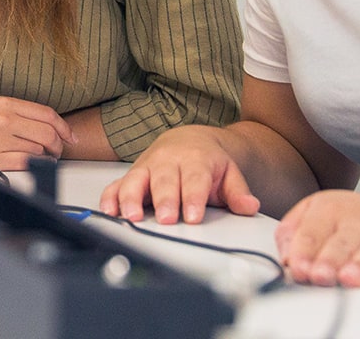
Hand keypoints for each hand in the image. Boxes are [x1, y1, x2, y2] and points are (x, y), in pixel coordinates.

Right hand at [0, 97, 75, 170]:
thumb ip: (22, 113)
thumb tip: (51, 126)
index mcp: (6, 104)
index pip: (47, 114)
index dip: (64, 127)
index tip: (70, 136)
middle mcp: (4, 120)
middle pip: (47, 133)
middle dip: (59, 145)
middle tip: (58, 149)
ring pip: (39, 150)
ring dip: (48, 156)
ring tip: (45, 157)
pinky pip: (26, 163)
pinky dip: (38, 165)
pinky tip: (37, 164)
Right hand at [99, 124, 260, 223]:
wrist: (189, 141)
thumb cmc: (207, 162)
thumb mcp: (229, 174)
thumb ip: (238, 192)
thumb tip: (249, 206)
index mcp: (194, 159)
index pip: (194, 179)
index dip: (193, 197)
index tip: (194, 217)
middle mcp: (168, 161)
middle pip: (164, 180)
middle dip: (164, 200)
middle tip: (166, 219)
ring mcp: (147, 166)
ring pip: (136, 180)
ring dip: (132, 199)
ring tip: (133, 216)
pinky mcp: (132, 175)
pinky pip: (117, 184)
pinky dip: (111, 197)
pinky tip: (109, 211)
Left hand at [275, 189, 359, 286]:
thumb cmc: (358, 221)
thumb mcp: (319, 213)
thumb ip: (294, 232)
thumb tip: (285, 257)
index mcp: (330, 209)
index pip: (311, 232)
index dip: (303, 251)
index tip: (297, 268)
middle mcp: (359, 221)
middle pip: (341, 243)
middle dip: (329, 261)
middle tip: (319, 276)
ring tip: (349, 278)